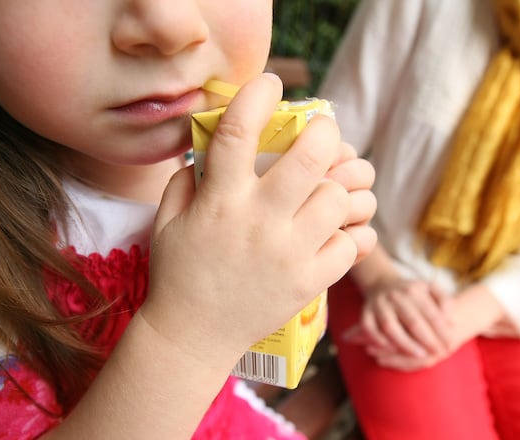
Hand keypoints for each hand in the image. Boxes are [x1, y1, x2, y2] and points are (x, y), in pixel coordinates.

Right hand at [141, 73, 371, 365]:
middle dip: (324, 132)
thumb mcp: (166, 221)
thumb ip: (187, 179)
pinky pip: (353, 244)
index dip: (258, 96)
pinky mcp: (309, 283)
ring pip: (338, 198)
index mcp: (219, 201)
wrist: (192, 336)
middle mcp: (258, 222)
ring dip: (341, 187)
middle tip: (323, 133)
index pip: (238, 133)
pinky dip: (353, 232)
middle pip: (310, 158)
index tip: (271, 83)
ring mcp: (288, 254)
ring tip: (333, 188)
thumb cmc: (178, 273)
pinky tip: (339, 230)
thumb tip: (212, 147)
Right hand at [343, 278, 452, 369]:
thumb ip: (445, 301)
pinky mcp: (365, 314)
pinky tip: (393, 350)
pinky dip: (380, 341)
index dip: (441, 330)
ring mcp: (378, 305)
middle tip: (439, 352)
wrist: (381, 284)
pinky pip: (370, 330)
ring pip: (391, 327)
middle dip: (427, 340)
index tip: (450, 343)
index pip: (430, 313)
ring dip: (406, 344)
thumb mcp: (430, 288)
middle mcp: (395, 297)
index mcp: (413, 290)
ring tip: (420, 356)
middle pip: (412, 321)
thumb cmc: (412, 292)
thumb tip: (450, 321)